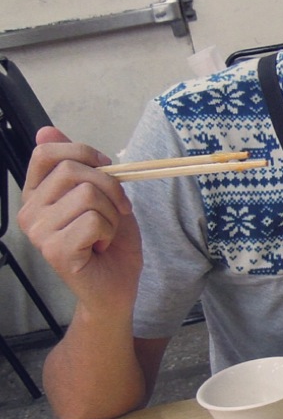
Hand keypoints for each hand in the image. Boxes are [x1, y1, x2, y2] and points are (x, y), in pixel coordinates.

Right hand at [19, 126, 142, 313]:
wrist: (116, 288)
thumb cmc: (109, 244)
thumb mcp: (100, 196)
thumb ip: (78, 166)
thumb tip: (46, 130)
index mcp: (37, 195)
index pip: (46, 152)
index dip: (83, 152)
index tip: (105, 167)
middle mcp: (29, 212)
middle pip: (72, 171)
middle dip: (109, 187)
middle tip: (115, 211)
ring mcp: (38, 232)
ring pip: (88, 195)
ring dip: (112, 214)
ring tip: (105, 234)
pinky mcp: (54, 250)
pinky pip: (94, 221)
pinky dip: (110, 232)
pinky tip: (101, 247)